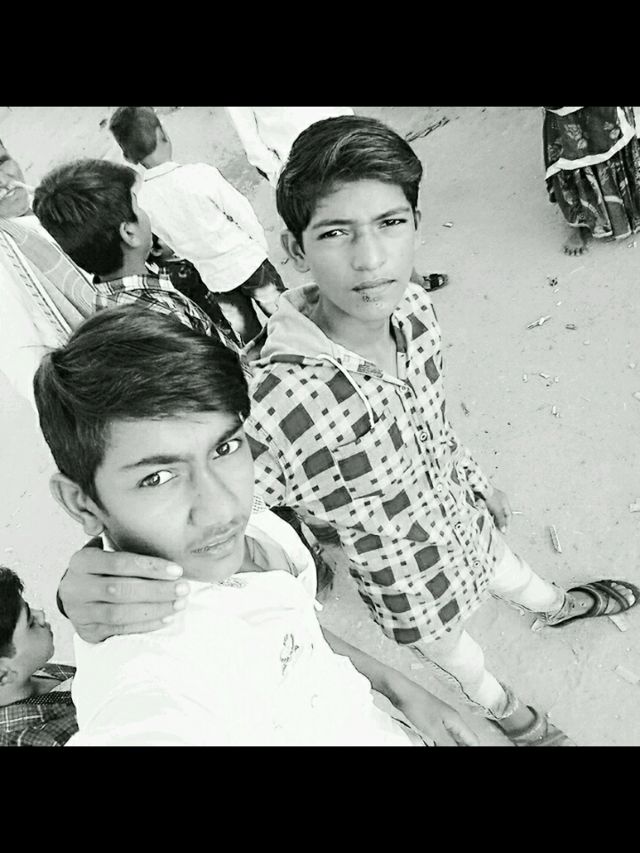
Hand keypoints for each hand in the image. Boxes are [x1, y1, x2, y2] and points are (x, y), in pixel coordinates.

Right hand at [59, 546, 189, 642]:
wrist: (72, 596)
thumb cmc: (99, 570)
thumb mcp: (102, 552)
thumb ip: (121, 543)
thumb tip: (151, 533)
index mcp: (82, 562)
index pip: (119, 563)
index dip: (150, 567)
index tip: (176, 570)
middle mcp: (77, 587)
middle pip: (120, 590)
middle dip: (156, 590)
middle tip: (183, 588)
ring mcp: (80, 612)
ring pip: (120, 613)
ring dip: (154, 609)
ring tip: (179, 604)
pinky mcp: (88, 631)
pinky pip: (120, 630)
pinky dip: (146, 625)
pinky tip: (166, 618)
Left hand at [394, 679, 478, 745]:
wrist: (403, 693)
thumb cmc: (417, 704)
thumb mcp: (435, 729)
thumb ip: (448, 743)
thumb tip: (457, 750)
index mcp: (456, 720)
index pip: (473, 740)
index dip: (473, 748)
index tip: (470, 753)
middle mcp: (452, 718)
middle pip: (465, 739)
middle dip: (463, 747)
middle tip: (458, 752)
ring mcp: (443, 718)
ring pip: (454, 737)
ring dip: (453, 745)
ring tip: (446, 748)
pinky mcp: (433, 719)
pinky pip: (443, 734)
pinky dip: (443, 742)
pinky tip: (437, 745)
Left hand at [484, 486, 511, 532]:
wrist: (479, 488)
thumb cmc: (490, 498)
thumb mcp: (497, 510)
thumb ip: (501, 520)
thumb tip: (504, 531)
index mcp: (505, 501)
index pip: (508, 515)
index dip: (507, 524)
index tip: (505, 532)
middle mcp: (499, 500)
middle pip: (501, 514)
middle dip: (499, 522)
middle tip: (497, 530)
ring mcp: (491, 500)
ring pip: (494, 512)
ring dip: (493, 519)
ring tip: (491, 526)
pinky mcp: (484, 500)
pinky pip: (487, 509)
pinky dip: (487, 514)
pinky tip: (485, 518)